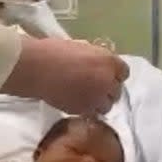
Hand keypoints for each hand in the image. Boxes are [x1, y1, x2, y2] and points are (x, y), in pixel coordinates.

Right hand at [8, 37, 128, 115]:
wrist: (37, 68)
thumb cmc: (54, 51)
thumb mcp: (81, 48)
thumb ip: (96, 59)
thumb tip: (98, 66)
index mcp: (108, 61)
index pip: (124, 72)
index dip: (114, 74)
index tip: (106, 74)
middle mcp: (107, 81)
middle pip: (117, 90)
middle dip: (108, 89)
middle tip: (94, 86)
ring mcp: (96, 98)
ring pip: (107, 106)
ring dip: (99, 102)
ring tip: (85, 97)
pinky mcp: (83, 110)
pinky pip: (91, 113)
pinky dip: (86, 109)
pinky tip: (74, 101)